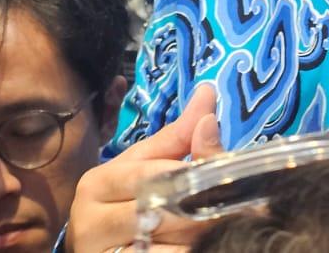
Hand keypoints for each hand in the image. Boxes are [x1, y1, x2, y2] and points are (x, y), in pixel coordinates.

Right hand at [67, 84, 222, 252]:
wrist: (99, 250)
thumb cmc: (122, 205)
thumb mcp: (144, 167)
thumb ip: (177, 136)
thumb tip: (207, 92)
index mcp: (97, 183)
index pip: (152, 174)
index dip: (194, 174)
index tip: (229, 170)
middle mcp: (90, 221)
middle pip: (158, 210)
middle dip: (200, 208)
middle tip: (238, 206)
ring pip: (162, 243)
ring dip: (197, 236)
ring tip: (224, 227)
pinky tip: (202, 246)